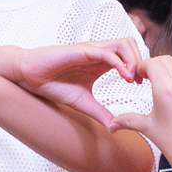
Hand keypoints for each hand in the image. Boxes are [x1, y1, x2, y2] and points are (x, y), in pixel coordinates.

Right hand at [0, 37, 146, 130]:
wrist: (30, 76)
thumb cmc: (52, 84)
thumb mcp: (83, 103)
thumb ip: (100, 112)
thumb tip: (114, 128)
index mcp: (101, 63)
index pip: (129, 57)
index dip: (139, 69)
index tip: (141, 86)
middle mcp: (99, 53)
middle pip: (131, 46)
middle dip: (140, 62)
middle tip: (141, 81)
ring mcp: (92, 50)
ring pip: (123, 44)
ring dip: (133, 60)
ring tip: (133, 79)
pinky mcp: (83, 51)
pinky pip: (107, 52)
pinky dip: (119, 63)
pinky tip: (124, 77)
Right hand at [111, 56, 171, 171]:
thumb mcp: (148, 128)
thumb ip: (127, 121)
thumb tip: (110, 125)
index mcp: (166, 91)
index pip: (153, 63)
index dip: (142, 66)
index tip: (138, 74)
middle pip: (166, 60)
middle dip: (154, 65)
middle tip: (146, 76)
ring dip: (168, 72)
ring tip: (159, 86)